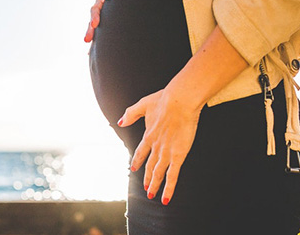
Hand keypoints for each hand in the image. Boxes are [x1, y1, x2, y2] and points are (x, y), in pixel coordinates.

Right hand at [84, 0, 129, 42]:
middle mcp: (99, 1)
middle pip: (94, 8)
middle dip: (94, 16)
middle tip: (95, 24)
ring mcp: (98, 13)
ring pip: (92, 22)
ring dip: (89, 31)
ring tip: (87, 41)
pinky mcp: (100, 24)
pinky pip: (96, 33)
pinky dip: (93, 42)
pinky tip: (88, 54)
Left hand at [117, 86, 201, 204]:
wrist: (179, 101)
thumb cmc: (164, 100)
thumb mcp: (144, 104)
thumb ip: (131, 114)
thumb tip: (120, 122)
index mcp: (148, 135)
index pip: (141, 152)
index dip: (138, 161)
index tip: (134, 168)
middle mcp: (155, 146)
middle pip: (150, 166)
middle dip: (146, 177)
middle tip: (145, 187)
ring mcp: (166, 153)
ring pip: (158, 174)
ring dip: (154, 185)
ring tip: (152, 194)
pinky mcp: (178, 156)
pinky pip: (172, 176)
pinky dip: (168, 188)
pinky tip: (165, 198)